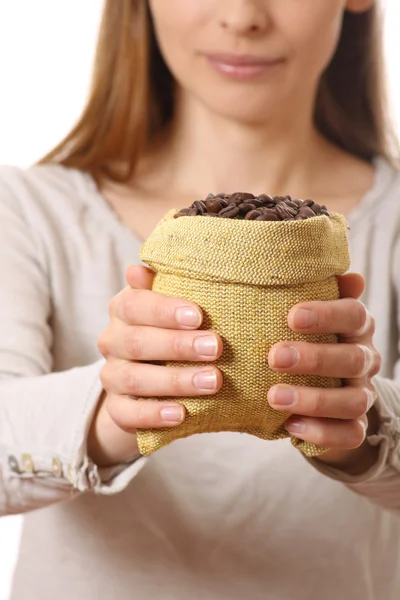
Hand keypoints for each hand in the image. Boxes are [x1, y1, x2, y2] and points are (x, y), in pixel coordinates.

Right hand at [89, 265, 222, 466]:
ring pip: (135, 379)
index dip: (165, 310)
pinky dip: (154, 414)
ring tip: (213, 381)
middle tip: (216, 347)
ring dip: (175, 380)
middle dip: (178, 345)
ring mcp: (111, 377)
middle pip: (137, 342)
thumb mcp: (168, 308)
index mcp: (123, 311)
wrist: (144, 384)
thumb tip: (139, 268)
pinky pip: (128, 414)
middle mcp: (112, 342)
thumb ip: (161, 287)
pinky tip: (181, 414)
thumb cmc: (167, 333)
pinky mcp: (117, 409)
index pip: (134, 305)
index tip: (199, 315)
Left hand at [267, 273, 381, 474]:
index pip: (353, 315)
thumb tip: (348, 276)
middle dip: (314, 358)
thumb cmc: (306, 341)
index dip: (326, 315)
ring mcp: (362, 394)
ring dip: (313, 399)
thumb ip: (319, 293)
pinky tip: (290, 426)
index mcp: (356, 327)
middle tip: (274, 357)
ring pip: (353, 400)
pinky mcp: (354, 426)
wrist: (320, 390)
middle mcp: (365, 359)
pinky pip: (349, 433)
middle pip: (352, 358)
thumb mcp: (307, 317)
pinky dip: (322, 432)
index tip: (292, 316)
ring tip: (274, 396)